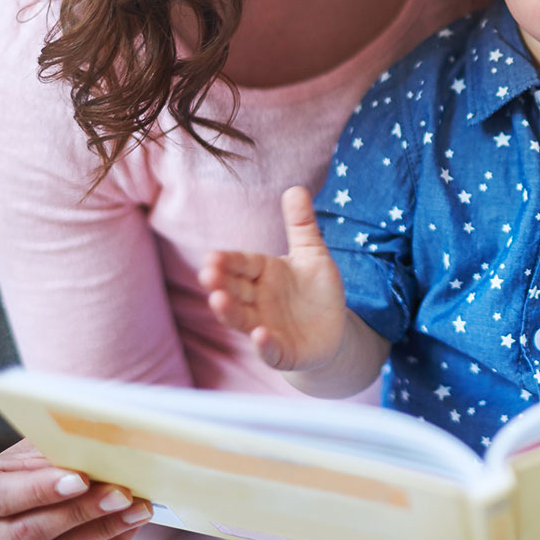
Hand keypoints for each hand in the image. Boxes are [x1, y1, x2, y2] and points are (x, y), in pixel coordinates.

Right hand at [0, 438, 150, 539]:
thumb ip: (53, 445)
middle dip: (78, 512)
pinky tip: (130, 523)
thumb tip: (95, 439)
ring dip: (102, 529)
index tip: (79, 478)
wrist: (30, 485)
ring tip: (137, 508)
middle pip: (26, 533)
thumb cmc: (33, 461)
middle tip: (120, 494)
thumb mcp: (34, 447)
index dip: (38, 490)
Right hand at [200, 186, 348, 371]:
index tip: (213, 256)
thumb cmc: (316, 290)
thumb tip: (295, 188)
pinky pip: (270, 349)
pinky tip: (259, 335)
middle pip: (235, 289)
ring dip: (229, 311)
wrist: (333, 330)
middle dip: (220, 283)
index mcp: (263, 273)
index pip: (242, 264)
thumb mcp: (313, 253)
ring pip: (242, 319)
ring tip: (218, 300)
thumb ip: (302, 225)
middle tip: (206, 275)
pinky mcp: (281, 352)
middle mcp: (258, 300)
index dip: (228, 262)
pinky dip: (263, 344)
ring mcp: (266, 326)